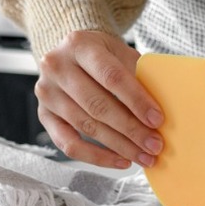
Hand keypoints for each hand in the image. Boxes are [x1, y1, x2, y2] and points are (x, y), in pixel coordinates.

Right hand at [35, 31, 163, 167]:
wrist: (73, 52)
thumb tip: (160, 112)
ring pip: (86, 126)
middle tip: (155, 144)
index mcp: (79, 45)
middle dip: (131, 129)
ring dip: (119, 146)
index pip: (111, 76)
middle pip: (97, 105)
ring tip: (144, 156)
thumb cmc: (103, 54)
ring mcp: (46, 93)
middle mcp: (56, 67)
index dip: (136, 100)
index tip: (157, 119)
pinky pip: (68, 144)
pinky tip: (120, 160)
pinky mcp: (43, 116)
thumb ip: (139, 76)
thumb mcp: (121, 53)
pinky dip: (97, 156)